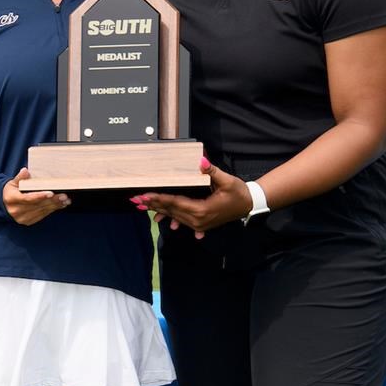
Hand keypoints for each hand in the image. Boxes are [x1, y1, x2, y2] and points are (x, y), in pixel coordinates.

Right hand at [4, 168, 70, 225]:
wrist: (4, 205)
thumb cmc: (11, 191)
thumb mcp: (13, 183)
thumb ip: (20, 178)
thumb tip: (25, 171)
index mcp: (12, 199)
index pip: (28, 198)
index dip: (40, 196)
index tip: (51, 193)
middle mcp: (16, 210)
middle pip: (38, 205)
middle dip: (52, 201)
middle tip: (64, 196)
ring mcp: (22, 218)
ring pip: (42, 211)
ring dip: (55, 206)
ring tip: (65, 200)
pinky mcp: (28, 221)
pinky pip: (42, 215)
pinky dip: (52, 210)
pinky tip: (60, 205)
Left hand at [132, 158, 251, 238]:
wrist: (249, 205)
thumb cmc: (239, 193)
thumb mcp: (227, 180)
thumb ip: (212, 171)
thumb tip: (201, 161)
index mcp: (202, 210)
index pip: (176, 203)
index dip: (159, 198)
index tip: (145, 195)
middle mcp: (198, 220)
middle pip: (172, 211)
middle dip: (153, 205)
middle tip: (136, 199)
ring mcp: (199, 224)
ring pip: (175, 217)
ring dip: (159, 211)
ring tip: (143, 207)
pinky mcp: (201, 224)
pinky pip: (182, 221)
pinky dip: (171, 218)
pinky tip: (162, 221)